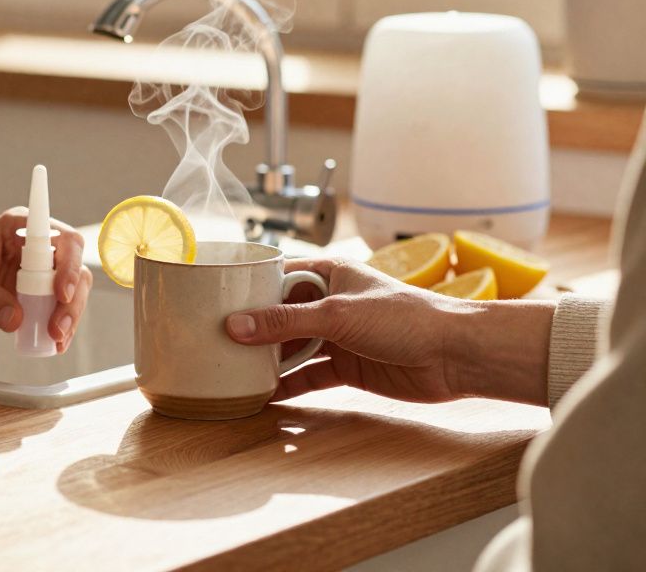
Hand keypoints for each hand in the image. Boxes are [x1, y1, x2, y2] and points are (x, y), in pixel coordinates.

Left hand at [0, 208, 93, 352]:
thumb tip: (14, 319)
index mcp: (19, 228)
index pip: (61, 238)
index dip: (68, 264)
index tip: (60, 292)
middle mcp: (36, 247)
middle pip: (73, 268)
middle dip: (71, 300)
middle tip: (57, 327)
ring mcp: (39, 272)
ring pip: (73, 291)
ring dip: (70, 317)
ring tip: (55, 339)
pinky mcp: (36, 295)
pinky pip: (58, 310)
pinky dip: (61, 327)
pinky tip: (54, 344)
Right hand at [224, 258, 554, 405]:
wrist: (457, 355)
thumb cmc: (408, 318)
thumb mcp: (337, 314)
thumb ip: (284, 322)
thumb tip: (235, 326)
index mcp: (326, 274)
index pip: (275, 277)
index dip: (245, 290)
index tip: (212, 303)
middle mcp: (328, 303)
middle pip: (278, 316)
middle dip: (250, 331)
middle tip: (214, 344)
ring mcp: (336, 337)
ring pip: (290, 349)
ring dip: (265, 361)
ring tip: (230, 372)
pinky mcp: (347, 368)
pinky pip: (307, 377)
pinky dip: (287, 387)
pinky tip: (263, 397)